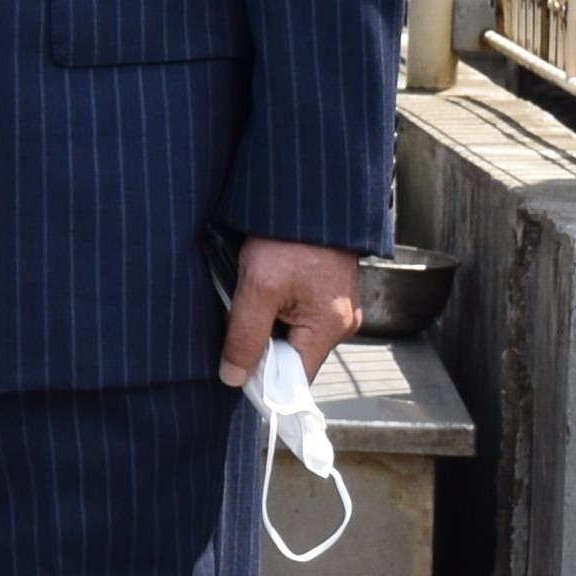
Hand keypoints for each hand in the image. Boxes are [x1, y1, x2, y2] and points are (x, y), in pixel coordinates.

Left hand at [218, 236, 362, 388]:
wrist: (308, 194)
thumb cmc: (288, 237)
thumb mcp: (258, 288)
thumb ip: (245, 336)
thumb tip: (234, 377)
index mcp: (330, 328)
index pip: (296, 378)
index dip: (264, 380)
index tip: (234, 373)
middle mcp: (341, 322)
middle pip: (291, 356)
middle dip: (261, 345)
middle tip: (236, 318)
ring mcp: (335, 306)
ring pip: (290, 332)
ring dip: (264, 321)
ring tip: (250, 294)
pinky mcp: (325, 290)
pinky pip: (294, 312)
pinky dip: (273, 306)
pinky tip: (261, 286)